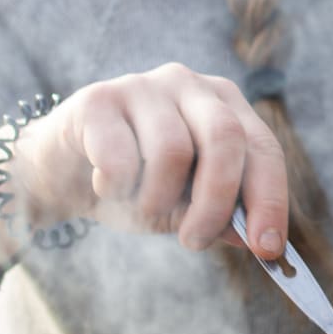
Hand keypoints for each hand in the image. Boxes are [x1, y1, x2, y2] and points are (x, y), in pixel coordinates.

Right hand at [19, 64, 287, 252]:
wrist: (62, 172)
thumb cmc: (136, 186)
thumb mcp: (186, 206)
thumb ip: (224, 218)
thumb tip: (262, 242)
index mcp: (224, 105)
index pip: (263, 149)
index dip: (270, 199)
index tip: (268, 249)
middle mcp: (189, 84)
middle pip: (225, 140)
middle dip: (215, 203)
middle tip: (192, 240)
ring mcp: (143, 86)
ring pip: (172, 151)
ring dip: (157, 200)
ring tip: (141, 208)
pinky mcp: (98, 99)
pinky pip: (120, 155)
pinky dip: (117, 187)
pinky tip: (107, 187)